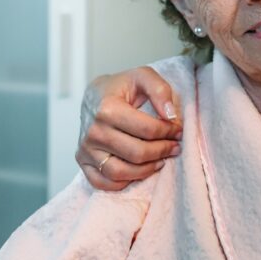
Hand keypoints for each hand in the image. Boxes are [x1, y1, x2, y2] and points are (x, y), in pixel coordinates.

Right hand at [75, 66, 182, 190]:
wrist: (94, 95)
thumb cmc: (121, 86)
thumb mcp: (142, 76)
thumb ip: (160, 90)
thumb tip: (171, 116)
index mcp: (107, 108)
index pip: (147, 130)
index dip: (168, 132)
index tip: (178, 130)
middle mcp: (93, 131)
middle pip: (136, 153)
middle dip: (162, 151)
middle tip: (174, 146)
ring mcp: (85, 148)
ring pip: (120, 172)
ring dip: (147, 169)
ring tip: (161, 160)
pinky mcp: (82, 161)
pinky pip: (103, 182)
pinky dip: (124, 182)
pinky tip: (139, 169)